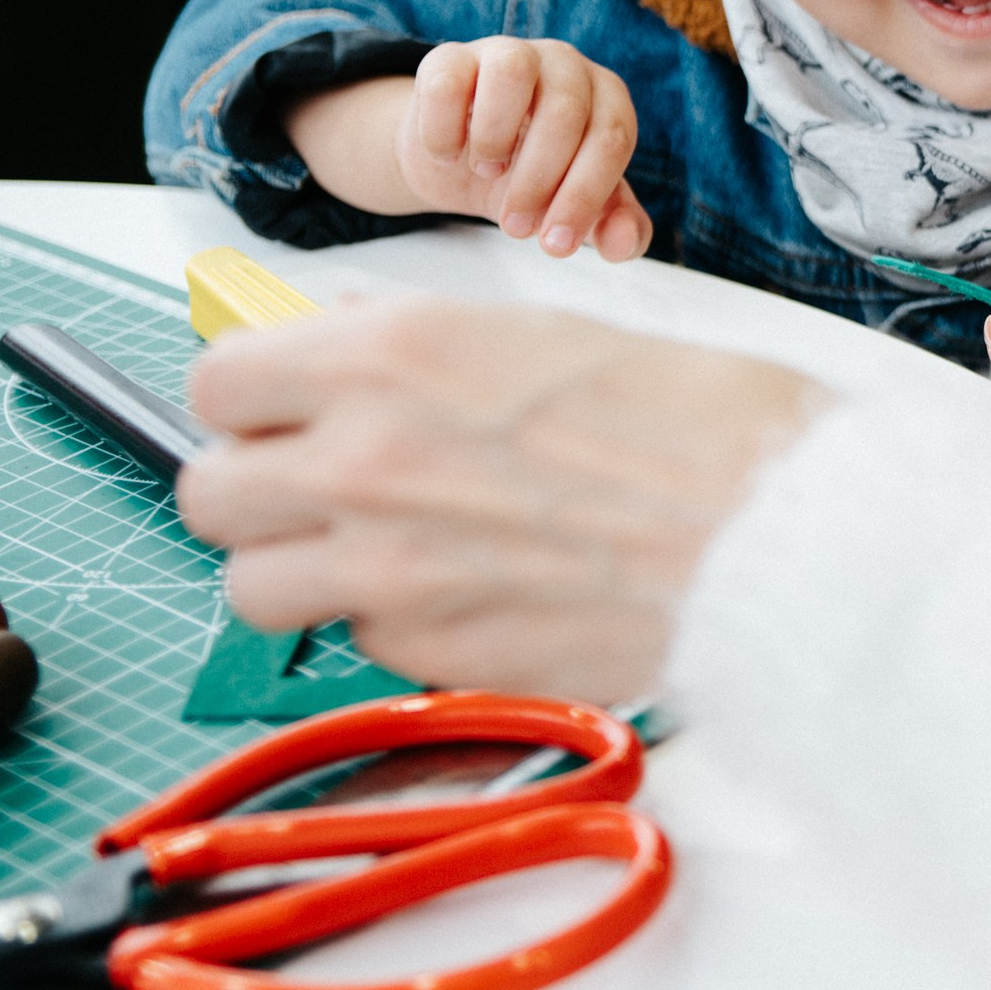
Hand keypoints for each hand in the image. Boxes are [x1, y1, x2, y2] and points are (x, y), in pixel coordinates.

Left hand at [178, 298, 824, 701]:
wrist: (783, 534)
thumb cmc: (704, 424)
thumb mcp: (550, 334)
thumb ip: (423, 345)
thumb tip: (347, 344)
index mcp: (392, 355)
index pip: (219, 378)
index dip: (252, 396)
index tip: (284, 407)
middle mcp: (363, 458)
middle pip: (207, 493)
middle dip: (255, 489)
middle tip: (320, 485)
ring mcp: (387, 569)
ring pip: (251, 588)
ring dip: (303, 570)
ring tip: (383, 552)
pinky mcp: (430, 656)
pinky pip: (355, 643)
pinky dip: (391, 625)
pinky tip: (468, 592)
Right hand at [400, 38, 650, 258]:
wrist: (461, 161)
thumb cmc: (533, 178)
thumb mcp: (577, 207)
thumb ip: (616, 228)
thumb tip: (623, 242)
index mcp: (607, 96)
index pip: (612, 137)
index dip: (585, 195)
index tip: (554, 244)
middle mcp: (564, 64)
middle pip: (565, 110)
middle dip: (539, 181)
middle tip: (515, 227)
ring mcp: (506, 53)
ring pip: (512, 71)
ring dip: (496, 136)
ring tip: (486, 172)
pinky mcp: (448, 58)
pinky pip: (447, 81)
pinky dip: (444, 129)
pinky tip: (448, 155)